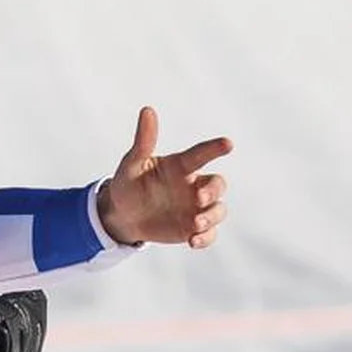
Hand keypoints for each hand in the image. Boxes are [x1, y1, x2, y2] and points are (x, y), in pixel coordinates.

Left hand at [96, 107, 230, 248]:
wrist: (123, 215)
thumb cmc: (128, 184)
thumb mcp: (132, 164)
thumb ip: (143, 141)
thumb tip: (147, 110)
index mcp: (181, 167)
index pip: (201, 154)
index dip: (214, 148)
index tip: (228, 144)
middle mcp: (193, 185)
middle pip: (218, 185)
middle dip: (214, 191)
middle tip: (199, 198)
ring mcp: (195, 208)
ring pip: (218, 210)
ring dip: (212, 217)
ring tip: (194, 224)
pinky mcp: (192, 228)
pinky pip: (209, 233)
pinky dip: (206, 238)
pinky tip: (192, 241)